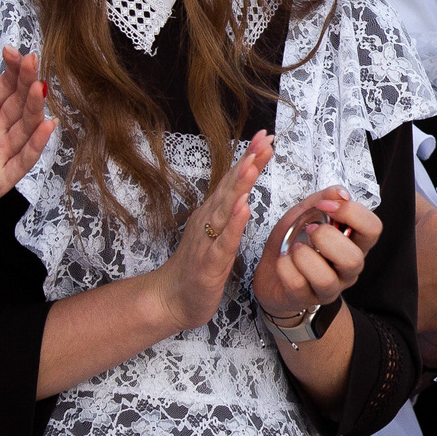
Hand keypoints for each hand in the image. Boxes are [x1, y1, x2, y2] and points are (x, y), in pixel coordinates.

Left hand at [0, 47, 55, 225]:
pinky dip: (37, 144)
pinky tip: (45, 125)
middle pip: (20, 104)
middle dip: (28, 81)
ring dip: (35, 107)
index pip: (6, 86)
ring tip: (38, 87)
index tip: (13, 51)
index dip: (13, 69)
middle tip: (31, 60)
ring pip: (26, 128)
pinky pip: (23, 161)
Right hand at [141, 132, 272, 335]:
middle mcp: (208, 220)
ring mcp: (207, 240)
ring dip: (240, 184)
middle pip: (230, 186)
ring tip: (253, 163)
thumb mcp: (216, 234)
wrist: (171, 299)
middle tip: (264, 138)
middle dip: (248, 161)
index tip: (265, 135)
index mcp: (213, 213)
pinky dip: (235, 223)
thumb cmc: (197, 267)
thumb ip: (228, 211)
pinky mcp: (209, 263)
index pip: (233, 180)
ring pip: (226, 208)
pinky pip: (224, 241)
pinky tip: (244, 207)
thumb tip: (242, 188)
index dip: (249, 157)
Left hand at [253, 188, 378, 322]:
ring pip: (326, 279)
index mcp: (354, 243)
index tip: (326, 206)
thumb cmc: (294, 240)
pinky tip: (283, 261)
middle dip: (326, 238)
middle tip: (309, 230)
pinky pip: (297, 285)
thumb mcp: (306, 212)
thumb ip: (324, 198)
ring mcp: (330, 288)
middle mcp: (348, 268)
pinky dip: (285, 267)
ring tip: (294, 248)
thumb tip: (342, 193)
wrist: (270, 270)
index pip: (373, 229)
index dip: (352, 213)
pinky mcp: (306, 300)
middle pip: (354, 259)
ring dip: (304, 257)